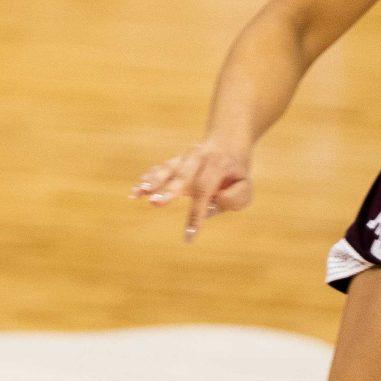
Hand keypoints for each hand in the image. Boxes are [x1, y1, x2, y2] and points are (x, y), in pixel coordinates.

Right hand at [131, 140, 251, 241]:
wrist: (226, 144)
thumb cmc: (234, 175)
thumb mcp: (245, 187)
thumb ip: (235, 198)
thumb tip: (210, 207)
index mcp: (218, 164)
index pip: (205, 189)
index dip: (197, 213)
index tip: (190, 235)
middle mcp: (199, 158)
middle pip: (182, 175)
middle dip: (168, 189)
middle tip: (155, 203)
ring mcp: (184, 158)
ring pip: (167, 169)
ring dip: (153, 181)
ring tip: (138, 193)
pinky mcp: (174, 162)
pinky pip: (160, 170)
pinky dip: (148, 179)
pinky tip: (136, 192)